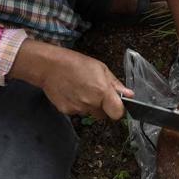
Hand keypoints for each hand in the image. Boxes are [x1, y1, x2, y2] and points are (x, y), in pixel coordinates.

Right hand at [10, 39, 133, 119]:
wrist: (49, 66)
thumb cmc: (76, 63)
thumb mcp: (101, 68)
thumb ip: (115, 84)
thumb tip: (129, 94)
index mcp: (102, 92)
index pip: (117, 114)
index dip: (118, 110)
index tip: (116, 104)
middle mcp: (91, 103)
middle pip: (104, 115)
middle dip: (103, 107)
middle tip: (96, 93)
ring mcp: (78, 109)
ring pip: (90, 113)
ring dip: (90, 106)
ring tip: (82, 90)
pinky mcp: (66, 111)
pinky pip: (78, 112)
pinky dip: (77, 105)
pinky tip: (73, 93)